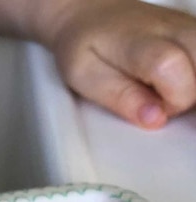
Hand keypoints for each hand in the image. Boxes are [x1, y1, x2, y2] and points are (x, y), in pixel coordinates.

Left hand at [42, 0, 195, 128]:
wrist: (91, 14)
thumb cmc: (84, 45)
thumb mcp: (85, 76)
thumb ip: (121, 98)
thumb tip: (155, 119)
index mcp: (140, 41)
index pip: (171, 69)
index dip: (171, 101)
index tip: (154, 111)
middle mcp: (174, 29)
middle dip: (188, 99)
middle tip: (160, 103)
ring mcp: (191, 28)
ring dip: (194, 89)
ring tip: (167, 92)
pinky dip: (195, 79)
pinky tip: (178, 83)